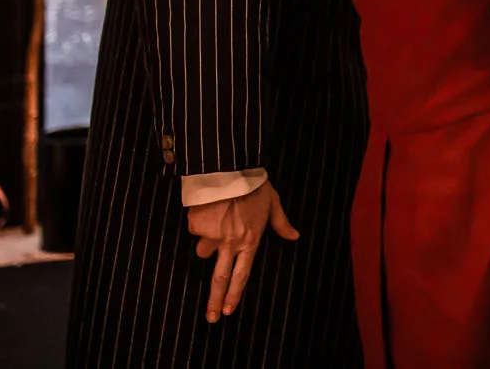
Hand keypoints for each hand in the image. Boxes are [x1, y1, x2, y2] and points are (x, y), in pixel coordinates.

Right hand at [187, 182, 297, 322]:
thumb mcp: (273, 204)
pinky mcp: (196, 226)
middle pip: (220, 278)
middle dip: (214, 301)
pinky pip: (194, 229)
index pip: (242, 274)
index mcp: (250, 240)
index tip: (228, 311)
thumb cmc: (255, 186)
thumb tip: (295, 236)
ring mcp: (211, 236)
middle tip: (211, 318)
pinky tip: (208, 208)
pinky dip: (199, 222)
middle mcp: (230, 243)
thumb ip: (282, 224)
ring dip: (206, 242)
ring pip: (202, 250)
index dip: (235, 294)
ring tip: (217, 221)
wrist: (231, 170)